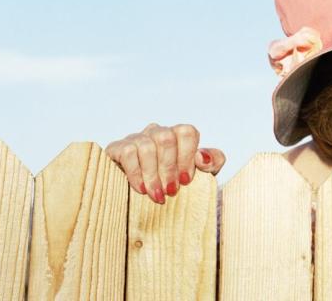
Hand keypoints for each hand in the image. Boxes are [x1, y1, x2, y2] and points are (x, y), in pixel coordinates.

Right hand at [104, 123, 224, 204]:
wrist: (143, 200)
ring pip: (147, 146)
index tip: (186, 180)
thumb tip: (203, 156)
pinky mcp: (118, 148)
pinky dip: (136, 173)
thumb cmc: (176, 183)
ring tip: (157, 194)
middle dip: (169, 168)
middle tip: (171, 191)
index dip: (188, 157)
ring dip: (153, 175)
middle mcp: (157, 131)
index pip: (187, 132)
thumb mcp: (202, 175)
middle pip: (166, 138)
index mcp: (178, 134)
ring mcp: (137, 138)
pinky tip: (141, 189)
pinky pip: (128, 153)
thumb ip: (213, 162)